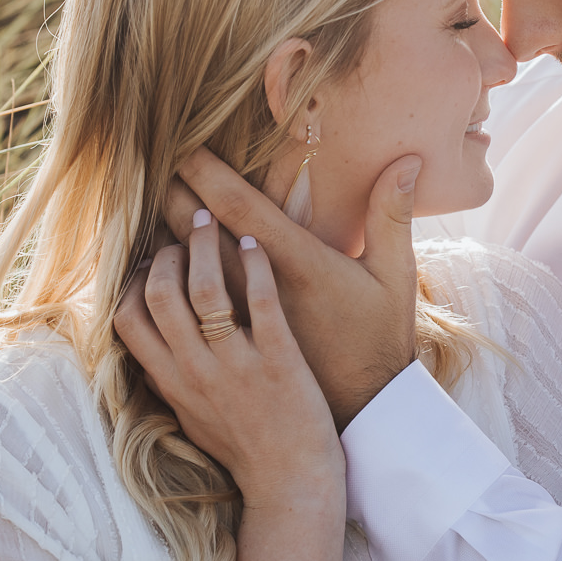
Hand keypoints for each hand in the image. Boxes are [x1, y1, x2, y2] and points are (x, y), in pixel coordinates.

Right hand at [114, 210, 342, 508]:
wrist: (291, 486)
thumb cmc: (244, 451)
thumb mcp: (190, 418)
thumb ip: (168, 380)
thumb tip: (147, 350)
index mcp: (171, 383)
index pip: (127, 319)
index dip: (135, 280)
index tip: (154, 261)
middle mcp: (196, 372)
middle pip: (158, 293)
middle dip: (169, 252)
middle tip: (186, 231)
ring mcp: (235, 365)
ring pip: (203, 289)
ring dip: (205, 245)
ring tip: (214, 221)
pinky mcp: (278, 361)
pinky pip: (259, 299)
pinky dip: (254, 263)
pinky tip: (255, 242)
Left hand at [161, 149, 420, 428]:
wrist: (363, 414)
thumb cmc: (379, 341)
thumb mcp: (395, 278)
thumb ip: (393, 215)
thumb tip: (411, 159)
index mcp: (298, 265)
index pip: (239, 208)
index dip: (206, 174)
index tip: (183, 145)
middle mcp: (258, 297)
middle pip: (196, 238)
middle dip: (173, 201)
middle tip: (156, 172)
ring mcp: (234, 332)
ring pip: (175, 281)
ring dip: (159, 248)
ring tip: (151, 221)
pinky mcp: (218, 361)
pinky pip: (173, 324)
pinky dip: (159, 297)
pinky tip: (153, 278)